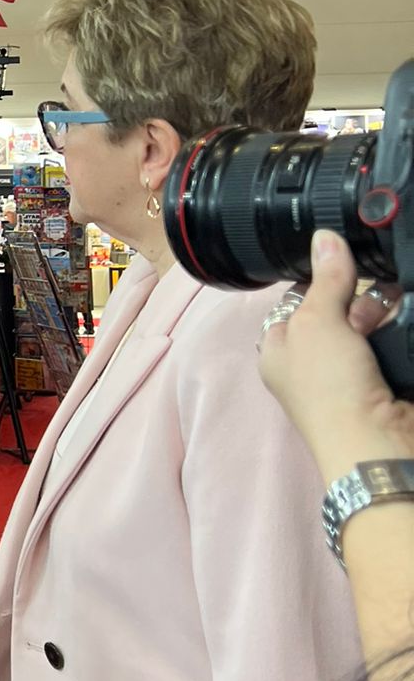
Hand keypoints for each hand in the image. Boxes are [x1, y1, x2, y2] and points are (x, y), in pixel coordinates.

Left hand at [259, 230, 413, 483]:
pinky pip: (392, 344)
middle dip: (359, 297)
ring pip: (370, 325)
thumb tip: (324, 235)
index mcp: (280, 349)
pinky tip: (408, 315)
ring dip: (385, 311)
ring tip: (398, 300)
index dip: (321, 279)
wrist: (377, 444)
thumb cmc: (329, 386)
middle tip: (376, 295)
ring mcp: (350, 374)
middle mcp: (312, 362)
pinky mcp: (382, 382)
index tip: (344, 259)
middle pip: (339, 309)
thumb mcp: (317, 322)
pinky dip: (402, 331)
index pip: (298, 300)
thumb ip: (325, 279)